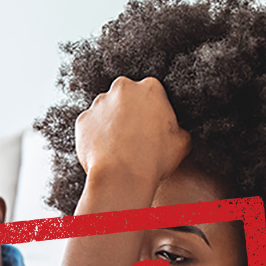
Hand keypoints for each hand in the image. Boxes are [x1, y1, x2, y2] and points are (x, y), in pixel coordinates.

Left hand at [75, 77, 190, 187]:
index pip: (151, 94)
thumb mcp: (182, 142)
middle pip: (125, 97)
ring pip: (105, 111)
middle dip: (128, 113)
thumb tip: (176, 130)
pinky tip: (104, 152)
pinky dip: (94, 137)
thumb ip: (178, 128)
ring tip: (117, 147)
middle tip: (133, 136)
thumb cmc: (154, 160)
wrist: (121, 177)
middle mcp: (122, 88)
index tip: (150, 127)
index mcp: (150, 87)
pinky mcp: (82, 120)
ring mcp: (99, 103)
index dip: (151, 112)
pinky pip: (89, 126)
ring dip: (110, 124)